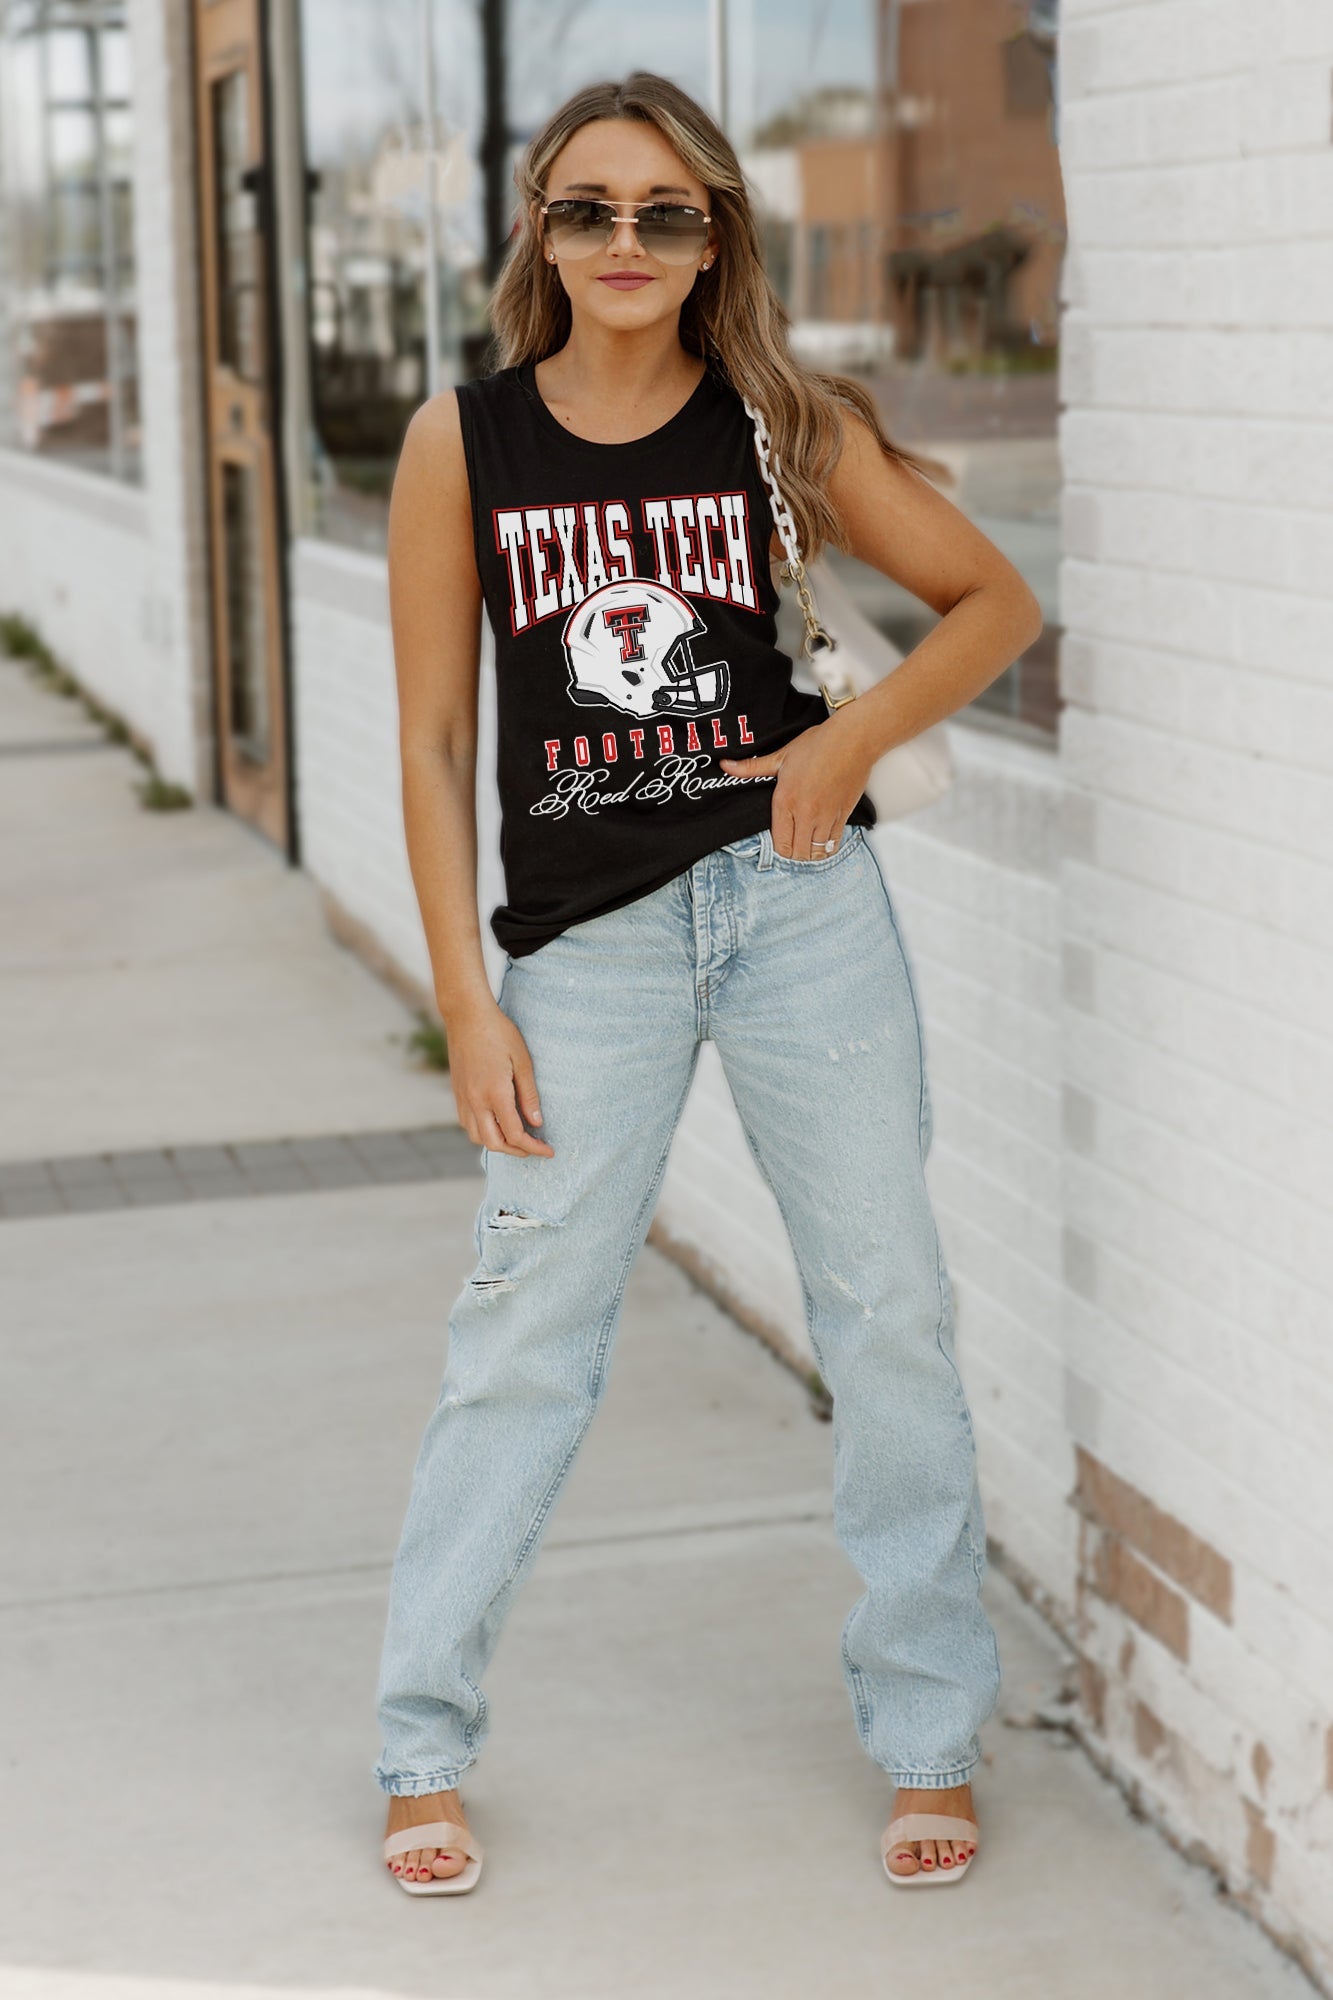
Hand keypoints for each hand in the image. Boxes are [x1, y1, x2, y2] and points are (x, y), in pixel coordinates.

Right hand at [440, 993, 554, 1156]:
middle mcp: (475, 1100)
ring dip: (498, 1143)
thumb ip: (529, 1096)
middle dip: (516, 1151)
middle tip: (535, 1147)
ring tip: (517, 1137)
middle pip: (494, 1143)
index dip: (534, 1147)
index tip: (549, 1151)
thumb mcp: (523, 1061)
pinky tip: (497, 1123)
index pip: (515, 1134)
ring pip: (477, 1136)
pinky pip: (467, 1123)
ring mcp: (463, 1098)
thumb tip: (537, 1124)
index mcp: (494, 1093)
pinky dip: (483, 1131)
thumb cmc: (499, 1033)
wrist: (466, 1015)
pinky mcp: (457, 1093)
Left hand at [719, 711, 872, 858]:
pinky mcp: (843, 815)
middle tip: (792, 846)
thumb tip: (725, 765)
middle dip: (793, 854)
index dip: (778, 849)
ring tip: (806, 844)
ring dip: (810, 852)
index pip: (779, 843)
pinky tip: (822, 841)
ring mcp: (826, 816)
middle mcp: (806, 813)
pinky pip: (834, 844)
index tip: (779, 842)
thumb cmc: (818, 744)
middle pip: (797, 853)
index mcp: (786, 800)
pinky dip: (827, 848)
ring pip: (816, 853)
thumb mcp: (781, 756)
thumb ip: (752, 767)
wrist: (853, 740)